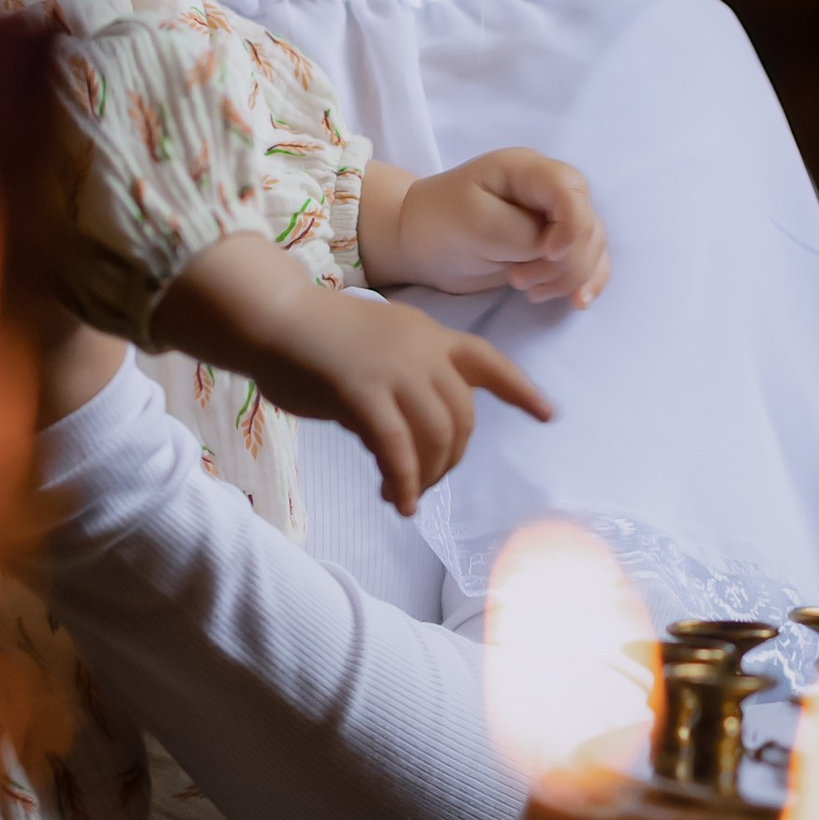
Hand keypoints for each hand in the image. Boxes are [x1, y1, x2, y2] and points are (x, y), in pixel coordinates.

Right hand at [158, 233, 552, 515]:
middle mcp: (422, 351)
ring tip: (406, 495)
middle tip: (427, 480)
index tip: (548, 415)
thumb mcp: (377, 346)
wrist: (271, 318)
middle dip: (451, 458)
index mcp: (429, 334)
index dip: (521, 391)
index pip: (488, 362)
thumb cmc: (314, 334)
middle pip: (462, 418)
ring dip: (426, 476)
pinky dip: (403, 482)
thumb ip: (403, 381)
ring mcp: (395, 371)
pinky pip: (396, 452)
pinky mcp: (363, 395)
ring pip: (434, 438)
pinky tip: (397, 501)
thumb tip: (408, 439)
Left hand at [360, 148, 608, 306]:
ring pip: (592, 246)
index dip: (571, 226)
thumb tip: (559, 250)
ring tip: (526, 291)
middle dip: (563, 261)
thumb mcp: (477, 225)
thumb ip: (525, 235)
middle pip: (587, 223)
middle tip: (517, 281)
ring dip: (568, 277)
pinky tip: (578, 302)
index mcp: (528, 170)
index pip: (571, 190)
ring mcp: (555, 217)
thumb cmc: (440, 222)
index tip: (547, 254)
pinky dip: (585, 281)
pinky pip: (588, 261)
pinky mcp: (554, 245)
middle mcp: (549, 189)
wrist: (421, 241)